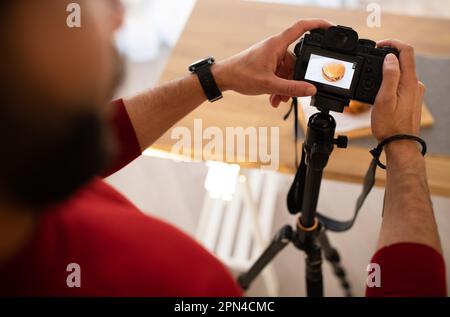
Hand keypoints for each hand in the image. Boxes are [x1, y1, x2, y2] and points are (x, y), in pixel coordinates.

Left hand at [214, 19, 333, 106]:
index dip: (318, 25)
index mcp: (277, 44)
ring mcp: (271, 56)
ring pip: (287, 71)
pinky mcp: (267, 65)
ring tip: (279, 99)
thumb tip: (310, 90)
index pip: (302, 27)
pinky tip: (274, 99)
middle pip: (296, 60)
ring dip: (286, 87)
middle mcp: (276, 48)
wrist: (224, 78)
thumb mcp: (269, 84)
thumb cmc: (241, 75)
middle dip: (297, 78)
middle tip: (295, 92)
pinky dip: (278, 87)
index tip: (331, 28)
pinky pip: (279, 75)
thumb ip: (291, 88)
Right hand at [371, 40, 425, 144]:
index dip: (392, 43)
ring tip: (372, 77)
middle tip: (371, 60)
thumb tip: (390, 57)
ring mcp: (415, 92)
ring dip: (388, 70)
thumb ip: (389, 76)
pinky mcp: (411, 99)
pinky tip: (380, 91)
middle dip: (387, 57)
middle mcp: (415, 85)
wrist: (399, 144)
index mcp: (410, 82)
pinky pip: (401, 84)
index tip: (379, 45)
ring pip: (402, 73)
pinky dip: (390, 81)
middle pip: (404, 60)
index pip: (406, 51)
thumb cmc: (390, 125)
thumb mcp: (384, 99)